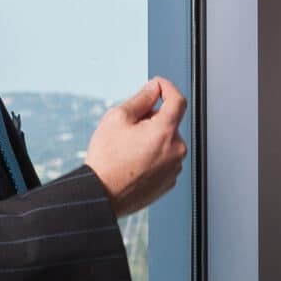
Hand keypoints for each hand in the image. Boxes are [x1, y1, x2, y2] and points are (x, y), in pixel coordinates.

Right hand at [85, 79, 186, 217]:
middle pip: (169, 123)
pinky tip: (133, 164)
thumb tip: (153, 88)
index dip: (167, 87)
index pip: (178, 100)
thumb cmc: (107, 159)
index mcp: (166, 132)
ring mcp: (174, 169)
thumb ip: (141, 98)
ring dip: (152, 140)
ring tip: (127, 151)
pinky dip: (152, 157)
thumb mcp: (118, 118)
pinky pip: (164, 161)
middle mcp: (176, 150)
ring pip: (166, 143)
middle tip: (128, 129)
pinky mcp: (168, 182)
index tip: (158, 86)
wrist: (102, 195)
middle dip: (152, 120)